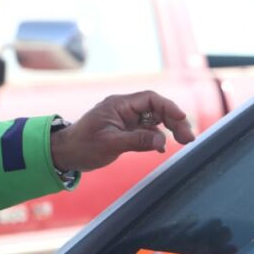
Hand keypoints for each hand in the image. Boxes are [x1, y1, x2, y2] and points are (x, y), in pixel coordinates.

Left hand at [50, 91, 195, 172]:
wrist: (65, 154)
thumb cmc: (82, 146)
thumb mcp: (109, 144)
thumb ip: (136, 141)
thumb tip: (161, 141)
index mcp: (119, 105)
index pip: (150, 100)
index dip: (169, 107)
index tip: (181, 119)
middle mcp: (124, 109)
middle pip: (156, 109)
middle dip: (174, 120)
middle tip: (188, 138)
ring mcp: (126, 120)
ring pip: (154, 120)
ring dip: (169, 129)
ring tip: (183, 142)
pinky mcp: (125, 131)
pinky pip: (146, 131)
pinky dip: (156, 138)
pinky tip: (162, 148)